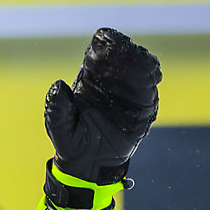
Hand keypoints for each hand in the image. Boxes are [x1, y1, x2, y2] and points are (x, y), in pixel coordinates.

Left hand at [44, 28, 161, 185]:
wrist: (88, 165)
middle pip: (124, 54)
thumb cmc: (70, 142)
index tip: (106, 44)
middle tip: (130, 51)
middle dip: (128, 50)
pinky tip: (152, 78)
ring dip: (144, 63)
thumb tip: (58, 85)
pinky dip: (152, 80)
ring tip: (145, 66)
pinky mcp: (142, 106)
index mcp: (89, 77)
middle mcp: (111, 80)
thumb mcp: (58, 126)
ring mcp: (128, 92)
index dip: (105, 44)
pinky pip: (150, 89)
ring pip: (141, 68)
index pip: (99, 50)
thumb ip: (57, 107)